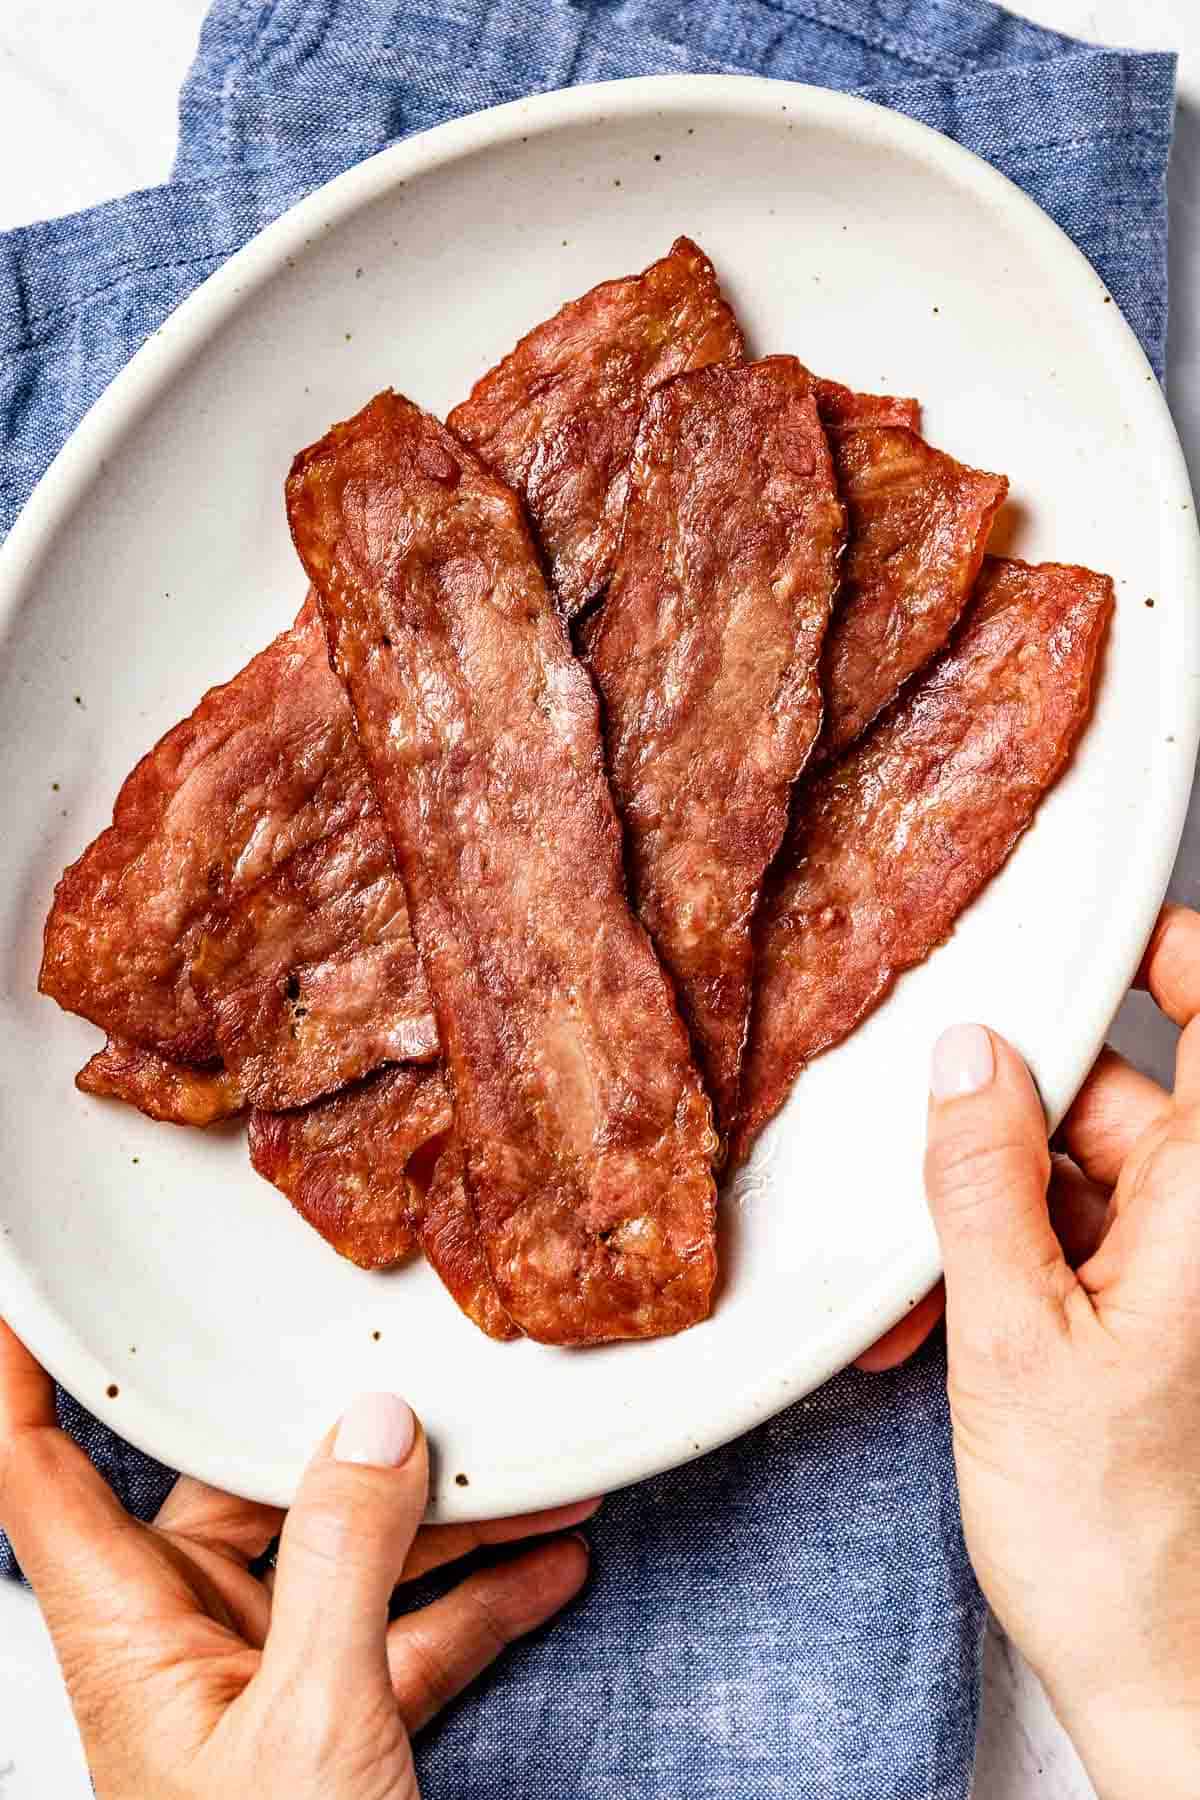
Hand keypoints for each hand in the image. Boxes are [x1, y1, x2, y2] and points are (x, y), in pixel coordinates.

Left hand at [0, 1324, 595, 1798]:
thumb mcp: (310, 1721)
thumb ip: (337, 1559)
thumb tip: (370, 1430)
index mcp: (128, 1630)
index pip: (38, 1473)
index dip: (23, 1376)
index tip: (35, 1292)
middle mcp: (185, 1640)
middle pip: (239, 1490)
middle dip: (341, 1438)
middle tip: (421, 1373)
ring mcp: (264, 1680)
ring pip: (342, 1554)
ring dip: (441, 1519)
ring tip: (531, 1475)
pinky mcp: (337, 1724)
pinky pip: (407, 1630)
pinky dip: (476, 1598)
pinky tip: (548, 1566)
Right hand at [921, 904, 1199, 1795]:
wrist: (1154, 1674)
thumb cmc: (1118, 1539)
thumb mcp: (1013, 1339)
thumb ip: (984, 1181)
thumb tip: (969, 1060)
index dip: (1170, 954)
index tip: (1094, 921)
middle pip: (1112, 1098)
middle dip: (1004, 1125)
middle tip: (924, 1162)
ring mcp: (1178, 1271)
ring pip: (1072, 1174)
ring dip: (984, 1212)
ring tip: (927, 1291)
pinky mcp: (1146, 1312)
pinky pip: (1066, 1239)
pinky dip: (999, 1262)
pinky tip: (945, 1319)